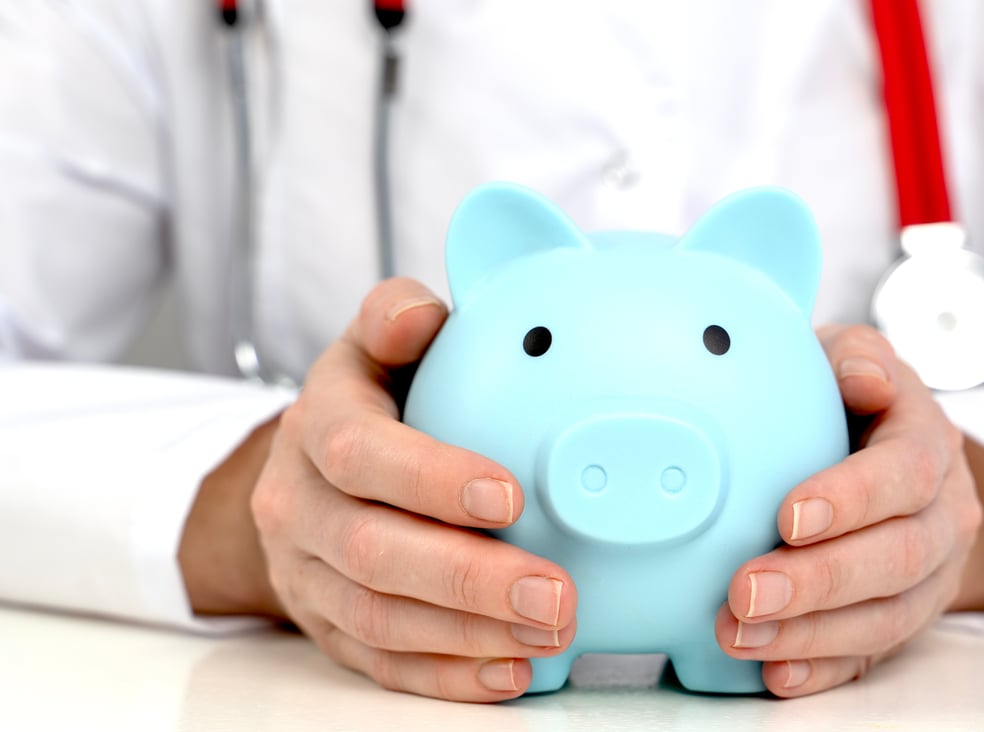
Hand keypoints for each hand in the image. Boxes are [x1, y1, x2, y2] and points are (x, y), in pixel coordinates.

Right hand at [183, 278, 576, 701]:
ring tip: (550, 633)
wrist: (307, 474)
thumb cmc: (371, 400)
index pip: (358, 454)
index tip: (509, 498)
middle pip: (371, 551)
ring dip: (470, 634)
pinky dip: (447, 675)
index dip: (430, 479)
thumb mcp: (373, 346)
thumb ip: (396, 318)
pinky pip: (381, 663)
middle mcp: (297, 505)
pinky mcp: (326, 628)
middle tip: (554, 594)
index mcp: (315, 426)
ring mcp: (306, 574)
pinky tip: (510, 673)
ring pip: (379, 619)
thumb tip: (418, 315)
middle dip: (467, 579)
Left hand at [715, 324, 982, 696]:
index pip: (906, 474)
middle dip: (820, 581)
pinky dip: (825, 669)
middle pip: (898, 557)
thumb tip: (861, 377)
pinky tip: (775, 675)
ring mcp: (933, 574)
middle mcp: (945, 514)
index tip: (787, 517)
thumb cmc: (853, 401)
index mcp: (931, 444)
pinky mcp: (906, 615)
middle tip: (746, 592)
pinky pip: (874, 655)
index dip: (851, 498)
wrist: (896, 455)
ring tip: (740, 635)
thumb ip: (854, 357)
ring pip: (888, 616)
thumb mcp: (854, 359)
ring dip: (811, 634)